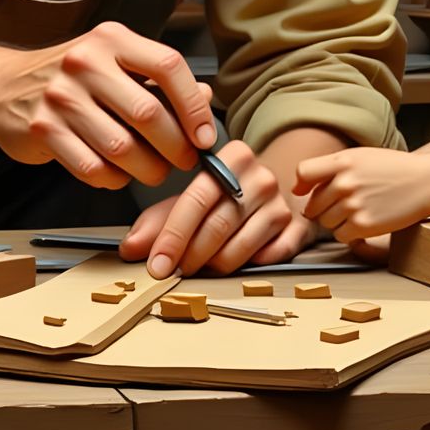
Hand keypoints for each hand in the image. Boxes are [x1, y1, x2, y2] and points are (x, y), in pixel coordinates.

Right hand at [0, 21, 214, 189]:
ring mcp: (61, 97)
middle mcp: (85, 63)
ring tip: (154, 170)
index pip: (168, 67)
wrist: (3, 87)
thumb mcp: (116, 62)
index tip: (205, 134)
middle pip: (149, 114)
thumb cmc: (73, 77)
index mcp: (112, 40)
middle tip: (185, 160)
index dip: (194, 106)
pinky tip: (118, 173)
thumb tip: (206, 99)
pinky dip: (114, 179)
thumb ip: (159, 79)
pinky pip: (93, 169)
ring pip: (123, 149)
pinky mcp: (43, 131)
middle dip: (177, 147)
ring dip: (148, 170)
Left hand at [120, 140, 314, 277]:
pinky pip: (266, 259)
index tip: (156, 265)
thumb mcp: (192, 197)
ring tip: (199, 267)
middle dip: (189, 256)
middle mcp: (261, 177)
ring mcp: (282, 203)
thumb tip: (130, 249)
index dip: (173, 235)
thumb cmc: (227, 194)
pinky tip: (233, 262)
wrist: (278, 188)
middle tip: (172, 273)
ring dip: (213, 266)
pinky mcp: (298, 228)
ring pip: (239, 248)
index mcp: (232, 157)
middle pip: (217, 226)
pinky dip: (245, 266)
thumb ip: (159, 220)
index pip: (197, 199)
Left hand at [294, 147, 429, 241]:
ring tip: (359, 211)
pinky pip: (341, 236)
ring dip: (337, 221)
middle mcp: (345, 182)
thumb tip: (296, 189)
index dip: (303, 185)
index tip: (308, 192)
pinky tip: (365, 221)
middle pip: (313, 204)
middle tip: (346, 203)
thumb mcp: (359, 156)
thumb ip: (328, 167)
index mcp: (343, 161)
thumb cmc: (391, 169)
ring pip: (326, 223)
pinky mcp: (364, 225)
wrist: (426, 182)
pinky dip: (349, 233)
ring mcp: (353, 205)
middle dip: (324, 208)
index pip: (303, 173)